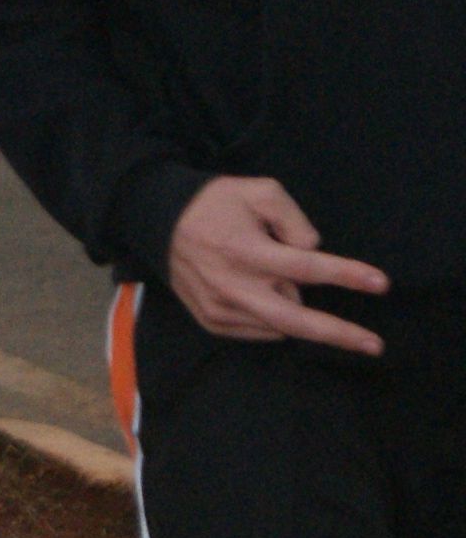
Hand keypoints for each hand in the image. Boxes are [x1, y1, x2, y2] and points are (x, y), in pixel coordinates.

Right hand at [170, 175, 388, 352]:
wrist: (158, 222)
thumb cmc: (215, 204)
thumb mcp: (258, 192)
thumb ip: (293, 218)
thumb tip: (312, 251)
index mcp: (246, 249)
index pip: (306, 266)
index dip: (346, 274)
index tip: (380, 284)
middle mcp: (233, 284)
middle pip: (296, 318)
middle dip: (338, 333)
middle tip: (374, 345)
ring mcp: (220, 307)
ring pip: (280, 324)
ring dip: (293, 306)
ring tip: (277, 280)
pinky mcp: (211, 320)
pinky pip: (258, 331)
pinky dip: (272, 318)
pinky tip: (263, 295)